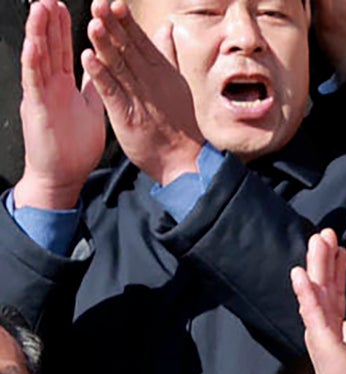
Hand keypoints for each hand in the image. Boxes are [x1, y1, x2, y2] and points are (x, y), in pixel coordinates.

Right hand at [17, 0, 108, 213]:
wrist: (63, 174)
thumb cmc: (74, 145)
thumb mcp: (90, 109)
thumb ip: (92, 87)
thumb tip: (101, 69)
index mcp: (63, 84)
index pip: (63, 50)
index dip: (65, 28)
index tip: (68, 6)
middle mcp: (50, 85)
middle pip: (49, 47)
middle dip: (50, 22)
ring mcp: (42, 94)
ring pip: (38, 57)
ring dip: (38, 33)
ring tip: (40, 8)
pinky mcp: (38, 108)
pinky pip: (34, 82)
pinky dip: (33, 62)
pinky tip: (34, 45)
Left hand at [81, 0, 202, 188]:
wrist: (186, 161)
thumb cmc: (180, 124)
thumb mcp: (177, 83)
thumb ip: (168, 54)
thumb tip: (166, 28)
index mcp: (162, 72)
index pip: (140, 41)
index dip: (126, 22)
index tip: (114, 3)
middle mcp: (150, 81)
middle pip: (127, 48)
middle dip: (112, 25)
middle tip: (99, 3)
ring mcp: (139, 97)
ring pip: (118, 65)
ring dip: (104, 44)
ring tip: (92, 23)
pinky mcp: (126, 115)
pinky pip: (111, 91)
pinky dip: (99, 74)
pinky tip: (87, 57)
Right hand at [288, 230, 345, 373]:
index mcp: (331, 327)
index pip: (334, 292)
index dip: (336, 269)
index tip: (340, 248)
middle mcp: (321, 326)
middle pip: (323, 285)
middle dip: (325, 258)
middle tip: (326, 232)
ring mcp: (319, 332)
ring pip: (318, 292)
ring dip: (317, 264)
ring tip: (318, 239)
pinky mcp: (322, 341)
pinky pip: (313, 313)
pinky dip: (306, 293)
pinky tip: (300, 273)